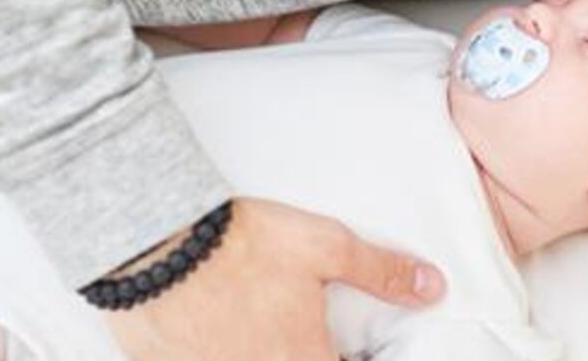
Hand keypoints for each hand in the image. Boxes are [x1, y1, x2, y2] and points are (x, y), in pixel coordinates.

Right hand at [103, 199, 444, 359]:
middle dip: (312, 355)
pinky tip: (220, 328)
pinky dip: (220, 350)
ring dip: (266, 351)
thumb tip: (433, 288)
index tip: (356, 351)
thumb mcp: (325, 247)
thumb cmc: (239, 244)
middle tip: (309, 334)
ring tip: (263, 325)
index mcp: (302, 360)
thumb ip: (381, 272)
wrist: (154, 239)